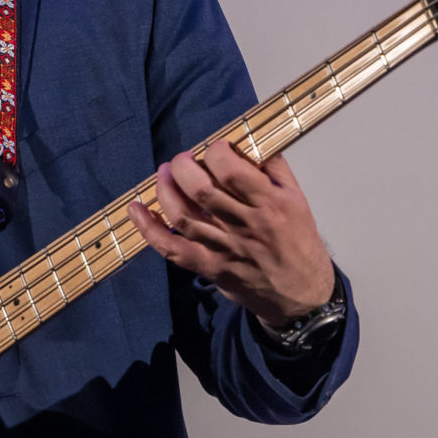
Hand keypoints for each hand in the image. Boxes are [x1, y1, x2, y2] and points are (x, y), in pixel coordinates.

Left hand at [127, 139, 335, 326]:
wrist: (301, 296)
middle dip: (183, 167)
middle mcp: (245, 226)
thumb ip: (274, 169)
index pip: (231, 171)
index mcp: (270, 204)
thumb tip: (248, 141)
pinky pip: (173, 249)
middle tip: (182, 160)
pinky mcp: (209, 267)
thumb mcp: (297, 200)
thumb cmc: (299, 244)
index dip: (215, 152)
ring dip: (165, 191)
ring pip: (183, 217)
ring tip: (164, 174)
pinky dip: (149, 230)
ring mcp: (224, 249)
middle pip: (201, 191)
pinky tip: (136, 210)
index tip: (214, 148)